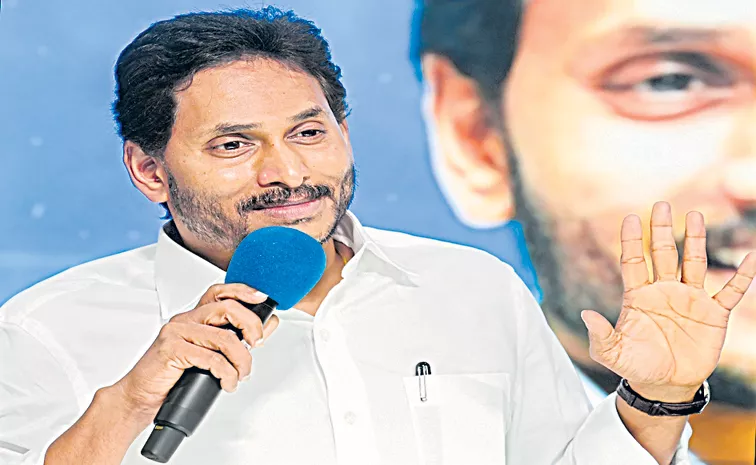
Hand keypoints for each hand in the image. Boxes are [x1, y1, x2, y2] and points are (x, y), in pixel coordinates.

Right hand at [111, 283, 279, 424]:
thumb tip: (267, 325)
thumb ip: (237, 338)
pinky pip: (211, 358)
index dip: (243, 291)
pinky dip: (227, 373)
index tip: (262, 298)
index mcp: (193, 317)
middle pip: (226, 308)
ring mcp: (176, 333)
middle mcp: (185, 320)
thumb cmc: (172, 376)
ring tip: (241, 374)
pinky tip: (227, 382)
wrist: (139, 396)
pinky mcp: (171, 349)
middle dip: (251, 326)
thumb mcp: (210, 353)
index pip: (219, 292)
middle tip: (256, 344)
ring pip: (223, 337)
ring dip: (241, 359)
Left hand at [581, 202, 755, 401]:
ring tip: (695, 216)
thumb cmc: (635, 365)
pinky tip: (751, 257)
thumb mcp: (611, 353)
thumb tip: (585, 314)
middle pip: (663, 254)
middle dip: (662, 230)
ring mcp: (690, 299)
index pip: (633, 261)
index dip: (631, 240)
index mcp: (638, 296)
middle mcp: (664, 291)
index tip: (630, 218)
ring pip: (693, 263)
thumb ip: (599, 335)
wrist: (664, 385)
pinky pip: (730, 291)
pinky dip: (742, 276)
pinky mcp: (713, 314)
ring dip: (695, 240)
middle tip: (662, 205)